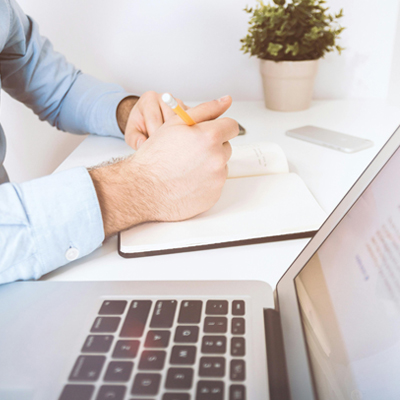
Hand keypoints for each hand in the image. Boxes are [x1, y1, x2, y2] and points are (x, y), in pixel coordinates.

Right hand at [90, 95, 237, 236]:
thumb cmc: (155, 156)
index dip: (219, 128)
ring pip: (220, 166)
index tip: (209, 132)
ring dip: (209, 165)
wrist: (143, 189)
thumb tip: (226, 100)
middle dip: (212, 147)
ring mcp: (217, 179)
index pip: (231, 126)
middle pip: (226, 147)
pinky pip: (215, 184)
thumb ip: (205, 110)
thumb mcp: (176, 123)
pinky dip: (205, 182)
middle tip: (189, 152)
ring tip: (185, 168)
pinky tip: (186, 181)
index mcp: (210, 137)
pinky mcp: (214, 196)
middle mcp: (217, 158)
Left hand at [117, 91, 187, 149]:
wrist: (148, 118)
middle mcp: (165, 97)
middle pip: (171, 120)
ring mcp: (179, 102)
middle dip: (168, 136)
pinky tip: (181, 141)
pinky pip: (192, 122)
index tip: (154, 148)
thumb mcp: (131, 133)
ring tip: (173, 146)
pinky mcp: (189, 109)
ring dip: (179, 135)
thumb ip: (134, 139)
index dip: (155, 136)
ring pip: (183, 121)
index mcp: (149, 99)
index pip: (154, 118)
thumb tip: (142, 145)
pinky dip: (188, 133)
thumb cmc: (140, 125)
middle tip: (165, 150)